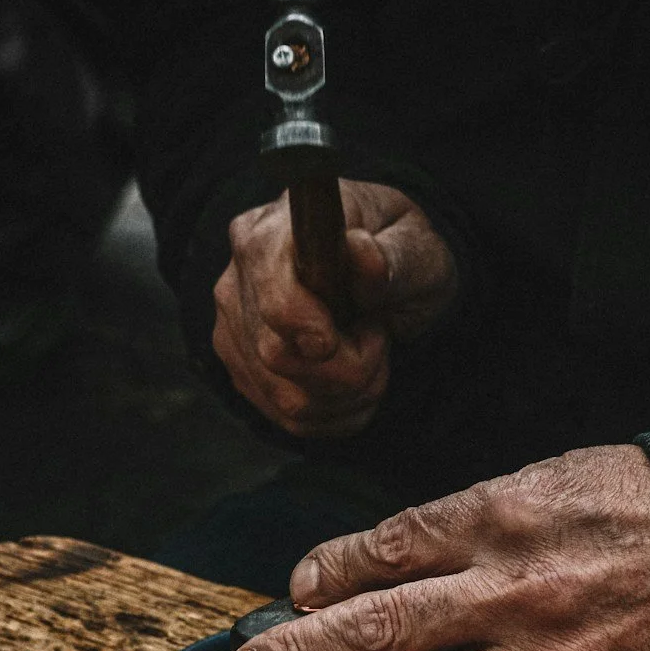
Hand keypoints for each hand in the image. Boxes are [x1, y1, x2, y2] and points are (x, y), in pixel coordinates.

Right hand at [211, 179, 456, 437]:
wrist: (378, 275)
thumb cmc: (395, 252)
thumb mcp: (415, 245)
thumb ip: (393, 254)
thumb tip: (361, 253)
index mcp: (272, 232)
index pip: (270, 291)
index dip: (303, 323)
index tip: (341, 337)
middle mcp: (238, 280)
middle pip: (278, 355)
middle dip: (347, 368)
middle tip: (378, 336)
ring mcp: (234, 329)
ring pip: (288, 398)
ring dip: (349, 394)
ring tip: (371, 356)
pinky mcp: (243, 369)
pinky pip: (289, 418)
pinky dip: (337, 412)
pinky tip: (353, 381)